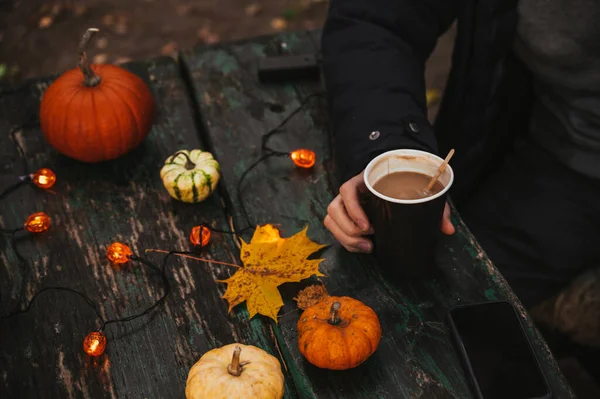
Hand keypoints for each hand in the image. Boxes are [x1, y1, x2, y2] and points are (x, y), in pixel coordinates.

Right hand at [324, 172, 454, 252]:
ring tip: (366, 247)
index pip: (346, 190)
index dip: (353, 209)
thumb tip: (448, 229)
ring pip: (331, 220)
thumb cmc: (405, 185)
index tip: (368, 226)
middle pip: (334, 209)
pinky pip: (335, 229)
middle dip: (348, 230)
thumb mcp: (420, 192)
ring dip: (345, 238)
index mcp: (364, 180)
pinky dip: (346, 241)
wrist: (396, 180)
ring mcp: (345, 205)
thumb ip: (435, 207)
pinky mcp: (345, 218)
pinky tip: (362, 247)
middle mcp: (350, 193)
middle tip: (369, 241)